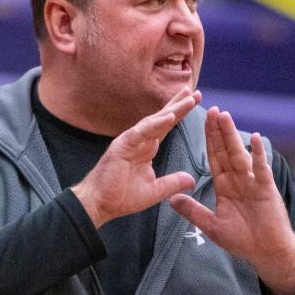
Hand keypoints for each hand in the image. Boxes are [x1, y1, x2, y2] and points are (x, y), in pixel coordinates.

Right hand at [72, 87, 200, 226]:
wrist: (99, 205)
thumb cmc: (121, 197)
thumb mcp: (154, 191)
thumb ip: (173, 183)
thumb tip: (193, 180)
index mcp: (147, 148)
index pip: (166, 127)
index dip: (180, 113)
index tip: (195, 100)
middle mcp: (139, 140)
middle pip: (162, 118)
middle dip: (178, 103)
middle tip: (194, 89)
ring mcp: (130, 141)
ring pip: (154, 121)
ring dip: (172, 109)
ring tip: (188, 98)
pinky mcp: (122, 146)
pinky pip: (142, 132)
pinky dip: (156, 124)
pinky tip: (169, 116)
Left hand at [169, 107, 294, 294]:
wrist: (266, 252)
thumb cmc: (242, 239)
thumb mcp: (212, 225)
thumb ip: (193, 211)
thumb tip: (171, 199)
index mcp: (225, 185)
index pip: (214, 157)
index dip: (208, 140)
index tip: (200, 122)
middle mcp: (239, 179)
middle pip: (225, 150)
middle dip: (217, 131)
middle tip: (211, 109)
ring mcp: (253, 182)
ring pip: (239, 154)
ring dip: (232, 135)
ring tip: (225, 116)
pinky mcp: (266, 188)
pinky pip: (261, 168)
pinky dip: (257, 154)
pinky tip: (254, 138)